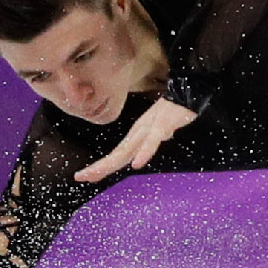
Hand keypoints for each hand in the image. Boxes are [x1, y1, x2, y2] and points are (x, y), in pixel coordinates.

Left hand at [74, 97, 197, 181]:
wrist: (186, 91)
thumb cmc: (173, 111)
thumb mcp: (160, 130)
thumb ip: (153, 140)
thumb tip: (149, 149)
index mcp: (137, 135)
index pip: (116, 154)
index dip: (101, 166)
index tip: (85, 176)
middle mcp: (138, 132)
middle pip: (117, 154)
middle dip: (99, 167)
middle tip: (81, 177)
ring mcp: (149, 129)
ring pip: (128, 149)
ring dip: (111, 162)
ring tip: (96, 173)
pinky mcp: (162, 125)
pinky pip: (152, 141)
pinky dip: (144, 152)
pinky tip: (136, 164)